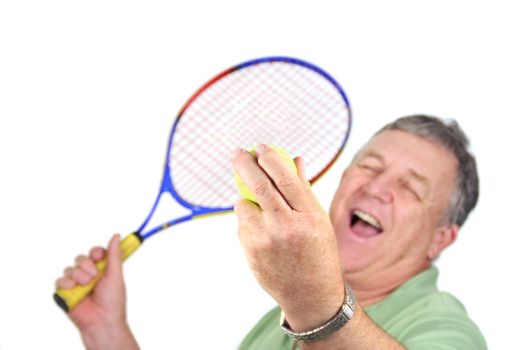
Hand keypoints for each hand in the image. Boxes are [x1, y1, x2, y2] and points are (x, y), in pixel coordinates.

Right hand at [55, 234, 138, 349]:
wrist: (102, 321)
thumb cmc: (113, 300)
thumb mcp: (115, 275)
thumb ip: (114, 255)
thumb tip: (116, 236)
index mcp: (101, 269)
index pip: (94, 253)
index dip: (95, 252)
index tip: (99, 256)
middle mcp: (88, 274)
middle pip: (80, 258)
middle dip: (86, 265)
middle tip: (94, 275)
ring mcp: (75, 283)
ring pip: (70, 268)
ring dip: (78, 275)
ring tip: (86, 285)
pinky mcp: (65, 293)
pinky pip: (60, 280)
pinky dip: (66, 282)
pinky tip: (73, 287)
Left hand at [233, 145, 344, 331]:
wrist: (310, 293)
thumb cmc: (318, 251)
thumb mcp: (319, 220)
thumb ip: (304, 189)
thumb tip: (294, 158)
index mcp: (309, 216)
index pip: (285, 178)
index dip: (270, 158)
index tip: (260, 147)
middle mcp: (287, 227)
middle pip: (259, 185)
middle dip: (244, 163)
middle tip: (237, 153)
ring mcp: (266, 240)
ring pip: (244, 204)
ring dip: (246, 199)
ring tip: (261, 211)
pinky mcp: (250, 251)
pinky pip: (242, 224)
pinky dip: (248, 220)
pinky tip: (264, 234)